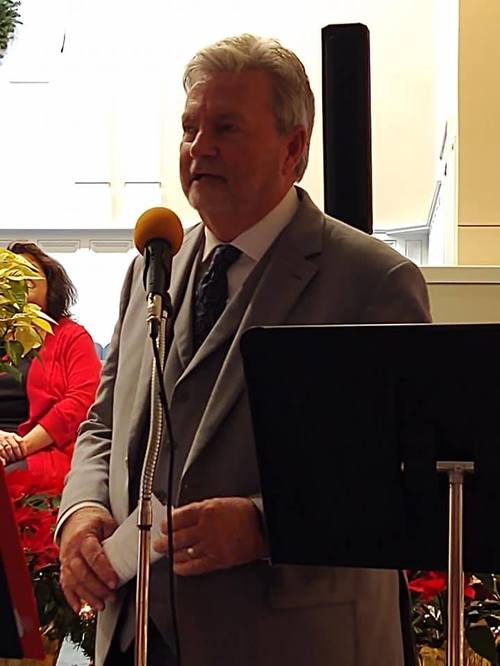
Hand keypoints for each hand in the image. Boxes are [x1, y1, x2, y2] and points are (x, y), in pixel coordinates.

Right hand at [0, 430, 25, 462]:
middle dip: (18, 454)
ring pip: (8, 449)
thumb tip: (23, 453)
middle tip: (19, 459)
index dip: (23, 449)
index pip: (21, 441)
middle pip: (15, 446)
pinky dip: (4, 456)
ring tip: (13, 460)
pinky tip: (6, 460)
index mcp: (13, 435)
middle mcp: (7, 437)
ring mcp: (1, 440)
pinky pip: (1, 451)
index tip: (24, 455)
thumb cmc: (4, 439)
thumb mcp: (10, 438)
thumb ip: (16, 443)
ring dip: (12, 456)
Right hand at [59, 507, 118, 612]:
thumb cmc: (94, 521)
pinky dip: (71, 598)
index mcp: (84, 536)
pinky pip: (65, 585)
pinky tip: (79, 607)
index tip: (114, 582)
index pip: (93, 556)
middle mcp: (72, 550)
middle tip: (110, 596)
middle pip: (82, 572)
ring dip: (87, 596)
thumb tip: (130, 550)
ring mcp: (65, 560)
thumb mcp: (106, 523)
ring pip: (73, 582)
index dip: (104, 571)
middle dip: (97, 588)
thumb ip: (115, 537)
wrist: (76, 519)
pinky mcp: (64, 568)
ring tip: (100, 605)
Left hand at [153, 497, 267, 575]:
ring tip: (165, 554)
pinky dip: (183, 567)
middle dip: (164, 541)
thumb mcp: (219, 502)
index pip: (177, 518)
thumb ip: (199, 510)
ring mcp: (211, 545)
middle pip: (177, 536)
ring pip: (183, 551)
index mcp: (206, 510)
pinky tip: (178, 566)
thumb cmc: (244, 513)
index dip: (167, 523)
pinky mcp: (218, 560)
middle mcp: (206, 528)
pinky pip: (195, 566)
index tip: (163, 526)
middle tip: (158, 543)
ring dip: (171, 554)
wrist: (263, 527)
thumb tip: (182, 516)